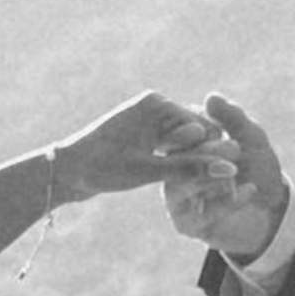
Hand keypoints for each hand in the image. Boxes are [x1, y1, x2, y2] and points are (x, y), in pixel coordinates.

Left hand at [44, 91, 240, 202]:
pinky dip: (180, 166)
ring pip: (186, 144)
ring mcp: (149, 120)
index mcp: (156, 104)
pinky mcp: (144, 136)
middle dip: (208, 159)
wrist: (64, 172)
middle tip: (225, 191)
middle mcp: (155, 106)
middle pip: (197, 133)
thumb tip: (229, 170)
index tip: (230, 182)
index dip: (216, 154)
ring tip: (209, 192)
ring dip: (195, 165)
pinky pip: (173, 149)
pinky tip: (189, 187)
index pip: (202, 126)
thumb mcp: (148, 170)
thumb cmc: (102, 168)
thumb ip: (189, 169)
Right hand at [165, 93, 288, 257]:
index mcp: (184, 147)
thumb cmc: (257, 167)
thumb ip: (233, 118)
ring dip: (210, 176)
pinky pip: (199, 213)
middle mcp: (173, 171)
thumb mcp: (251, 139)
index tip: (206, 127)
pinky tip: (249, 190)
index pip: (177, 134)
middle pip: (176, 159)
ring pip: (181, 186)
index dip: (190, 129)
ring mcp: (177, 199)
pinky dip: (225, 202)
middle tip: (234, 147)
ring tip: (237, 171)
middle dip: (205, 152)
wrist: (271, 208)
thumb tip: (211, 97)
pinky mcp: (186, 224)